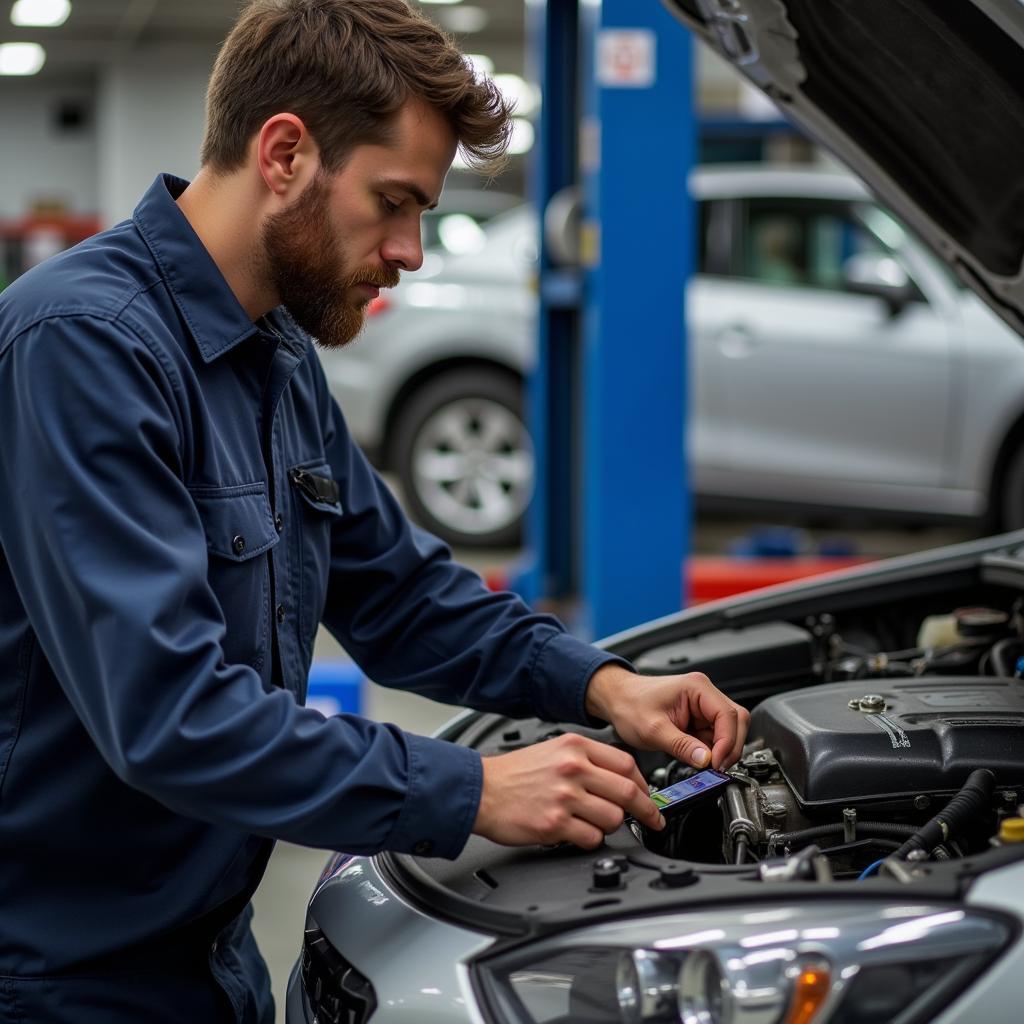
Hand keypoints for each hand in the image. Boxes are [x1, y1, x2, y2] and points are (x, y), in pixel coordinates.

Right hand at [472, 733, 664, 848]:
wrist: (480, 789)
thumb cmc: (514, 773)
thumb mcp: (553, 749)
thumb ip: (587, 759)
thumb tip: (621, 778)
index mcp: (575, 747)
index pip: (626, 764)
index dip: (644, 784)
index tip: (648, 796)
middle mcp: (572, 768)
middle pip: (628, 791)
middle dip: (646, 810)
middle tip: (652, 820)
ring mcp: (565, 797)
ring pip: (613, 818)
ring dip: (611, 826)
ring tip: (595, 823)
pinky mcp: (554, 824)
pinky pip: (592, 839)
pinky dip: (591, 840)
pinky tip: (578, 833)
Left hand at [585, 665, 749, 769]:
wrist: (616, 700)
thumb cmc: (629, 704)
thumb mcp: (653, 730)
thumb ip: (681, 746)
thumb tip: (706, 761)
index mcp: (697, 687)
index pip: (728, 715)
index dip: (727, 742)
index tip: (717, 763)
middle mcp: (704, 693)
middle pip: (736, 721)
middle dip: (730, 747)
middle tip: (717, 769)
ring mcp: (702, 706)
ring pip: (729, 730)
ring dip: (721, 750)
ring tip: (706, 766)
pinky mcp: (698, 719)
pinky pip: (715, 737)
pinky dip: (712, 751)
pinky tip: (700, 759)